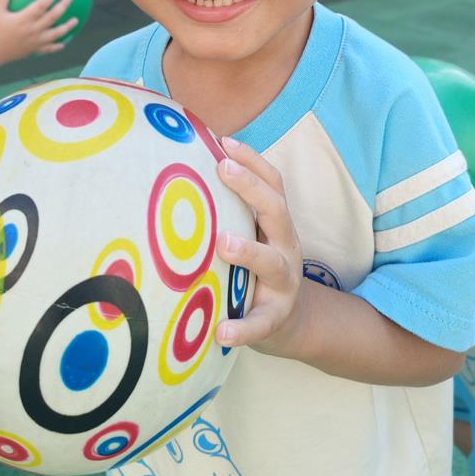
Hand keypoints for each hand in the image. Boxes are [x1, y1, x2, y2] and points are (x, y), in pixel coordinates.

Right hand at [0, 0, 78, 65]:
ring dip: (67, 26)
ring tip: (75, 20)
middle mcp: (33, 30)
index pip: (43, 4)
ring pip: (56, 34)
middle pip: (54, 16)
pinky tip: (63, 43)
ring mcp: (35, 42)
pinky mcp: (33, 51)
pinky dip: (57, 46)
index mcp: (24, 19)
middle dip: (64, 5)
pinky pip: (49, 49)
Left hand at [215, 136, 304, 355]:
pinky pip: (260, 324)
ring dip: (249, 251)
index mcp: (277, 224)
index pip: (273, 184)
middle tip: (223, 170)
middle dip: (251, 188)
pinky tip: (221, 332)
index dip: (253, 161)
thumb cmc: (256, 268)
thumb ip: (230, 210)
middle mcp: (285, 247)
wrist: (290, 322)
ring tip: (224, 244)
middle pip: (276, 211)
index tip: (224, 142)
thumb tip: (184, 170)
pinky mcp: (274, 318)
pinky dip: (242, 328)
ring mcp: (283, 283)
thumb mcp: (253, 233)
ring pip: (272, 263)